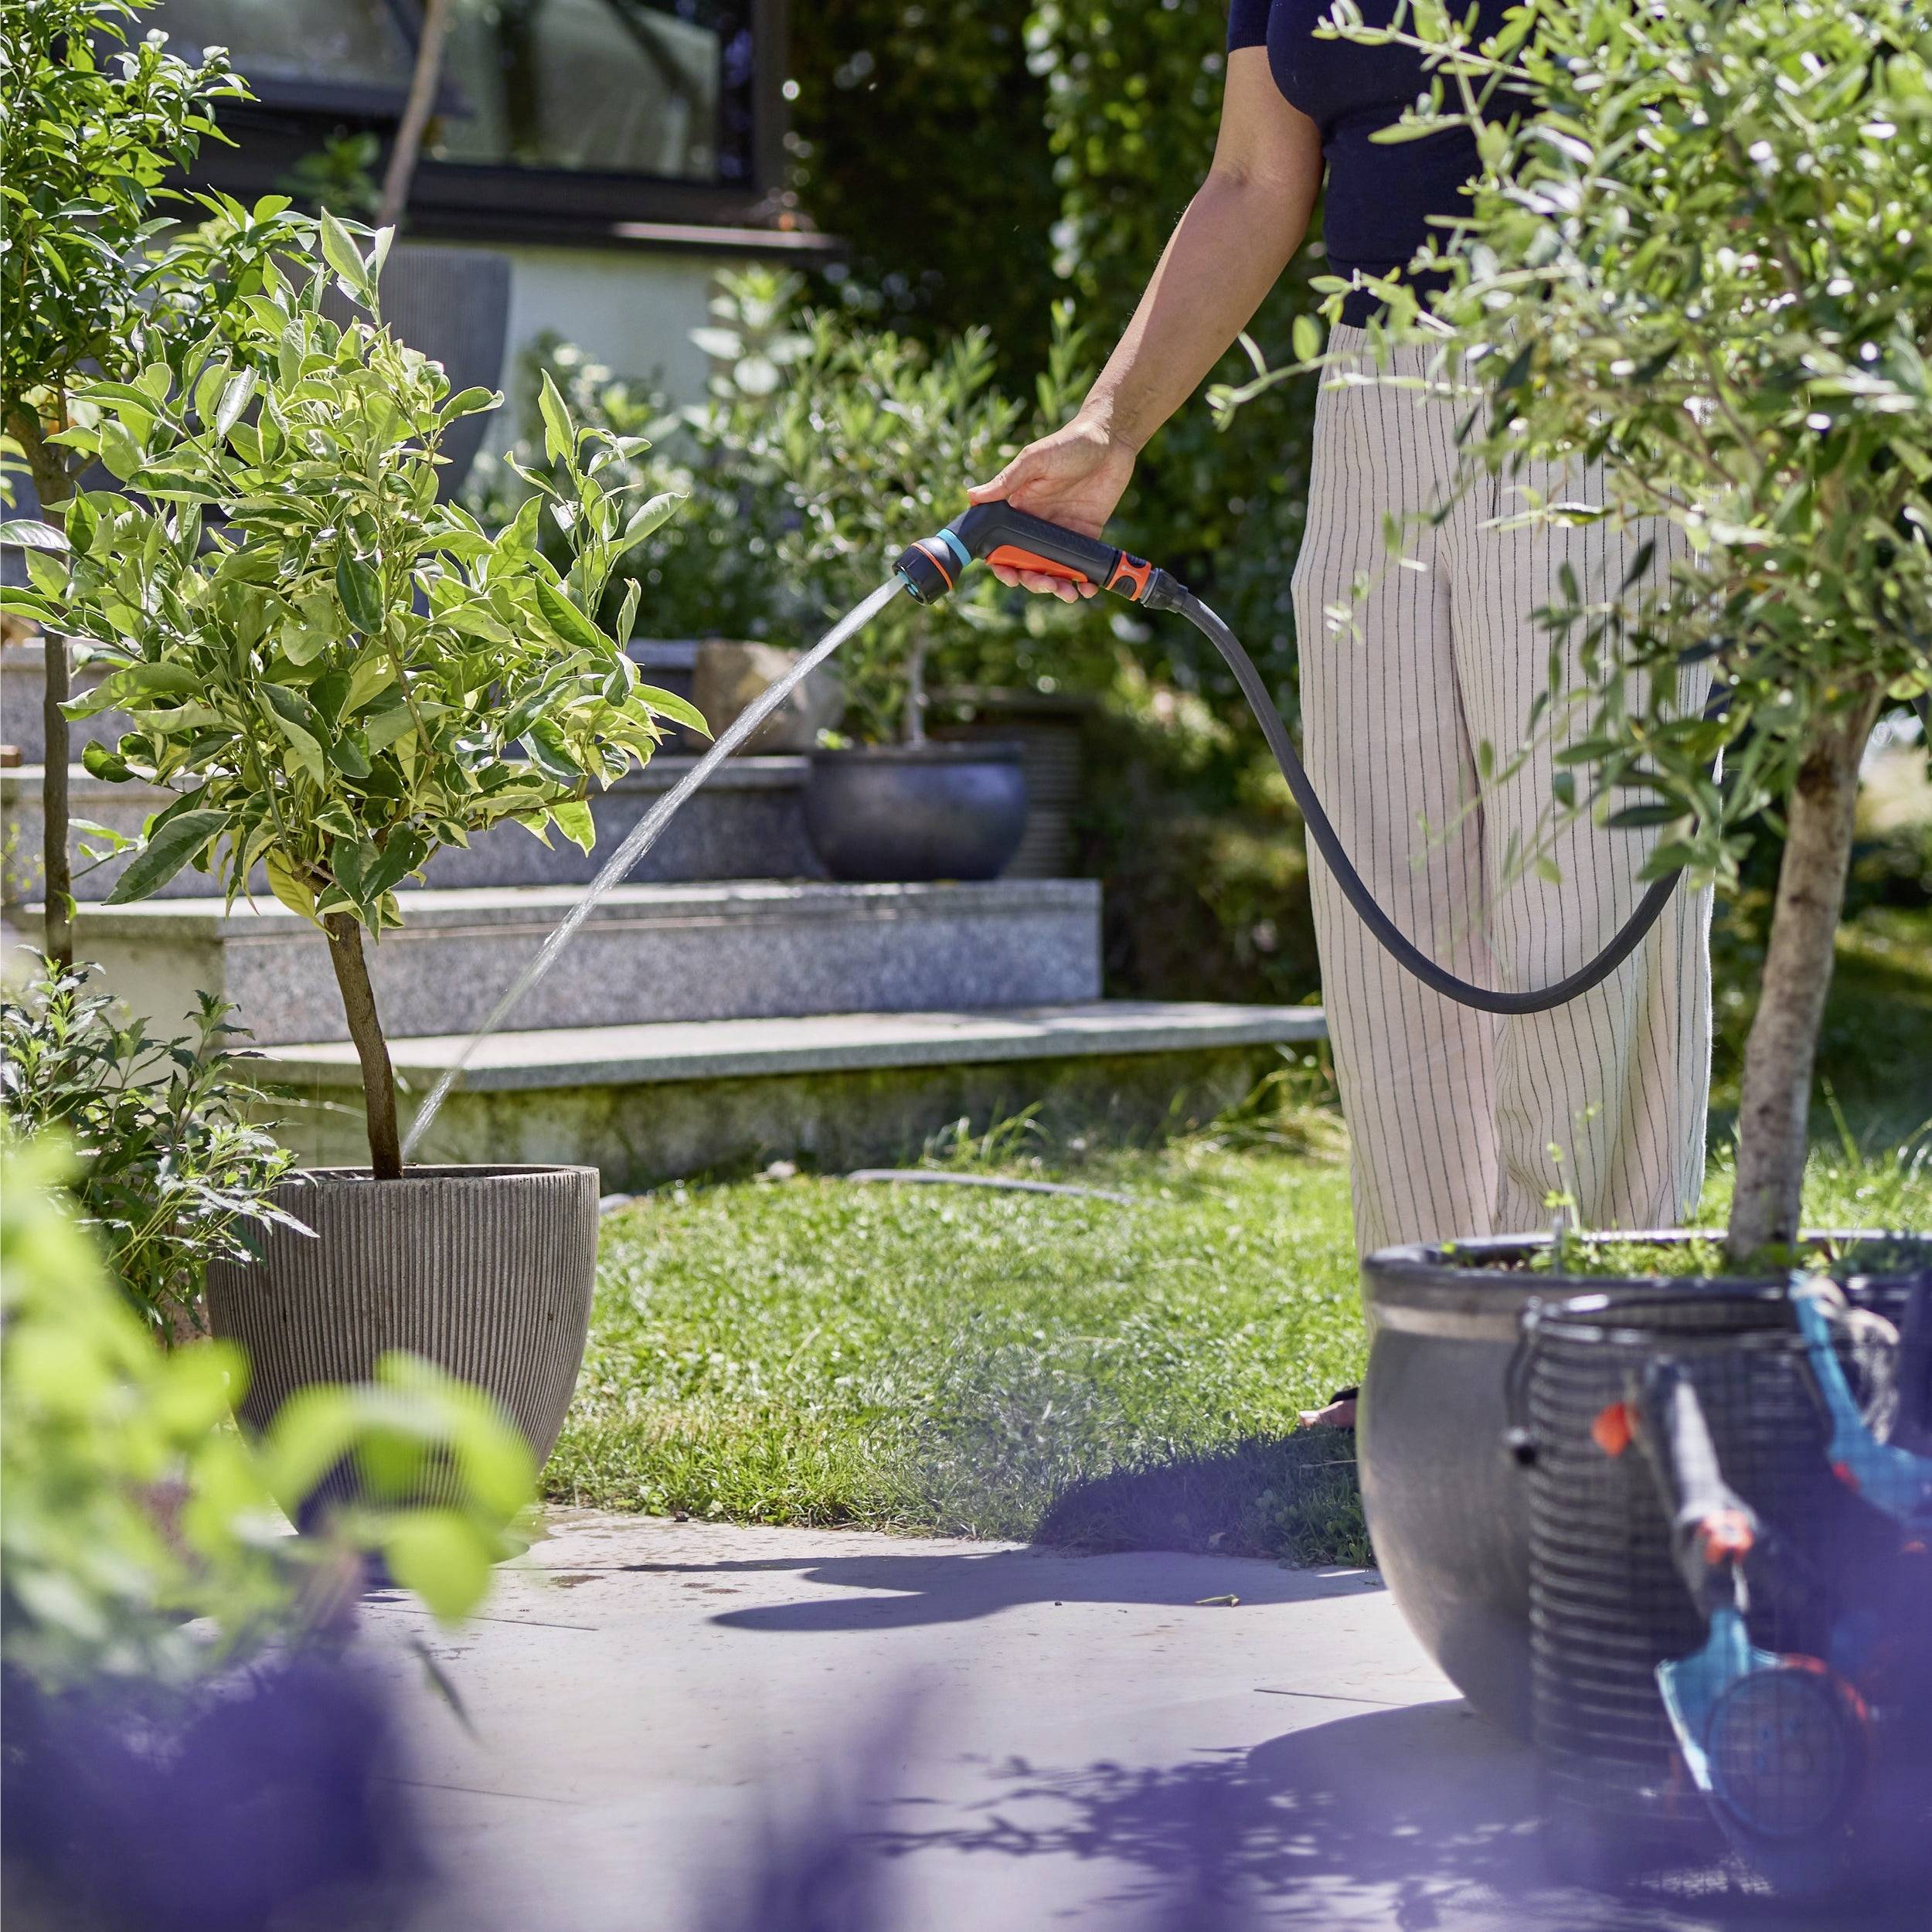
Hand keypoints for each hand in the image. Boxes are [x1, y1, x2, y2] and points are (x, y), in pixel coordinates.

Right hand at [967, 417, 1136, 601]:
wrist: (1111, 439)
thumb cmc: (1069, 443)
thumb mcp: (1035, 460)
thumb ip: (1007, 481)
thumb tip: (972, 497)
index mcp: (1019, 509)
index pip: (1002, 544)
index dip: (1002, 565)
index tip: (1008, 575)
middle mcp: (1037, 526)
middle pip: (1027, 565)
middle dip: (1032, 582)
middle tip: (1045, 584)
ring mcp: (1061, 533)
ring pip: (1053, 571)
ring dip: (1057, 588)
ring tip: (1068, 594)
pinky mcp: (1086, 536)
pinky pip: (1081, 566)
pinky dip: (1084, 582)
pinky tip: (1088, 589)